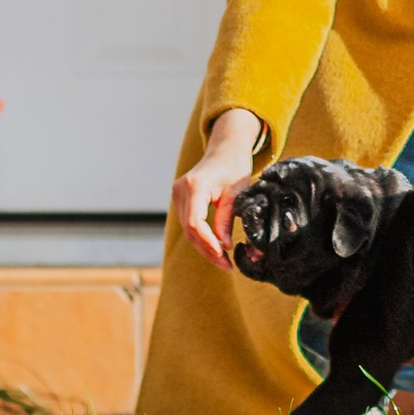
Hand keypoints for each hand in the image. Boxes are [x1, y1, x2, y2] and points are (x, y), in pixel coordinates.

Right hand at [175, 111, 264, 268]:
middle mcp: (181, 190)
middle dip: (208, 250)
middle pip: (189, 230)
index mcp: (195, 186)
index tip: (224, 255)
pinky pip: (188, 223)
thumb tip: (224, 246)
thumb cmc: (234, 166)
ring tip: (224, 262)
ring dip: (205, 247)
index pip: (195, 223)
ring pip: (187, 230)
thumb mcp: (236, 192)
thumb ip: (226, 218)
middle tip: (227, 266)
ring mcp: (177, 194)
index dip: (208, 242)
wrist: (226, 148)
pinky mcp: (180, 199)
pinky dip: (201, 237)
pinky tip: (215, 249)